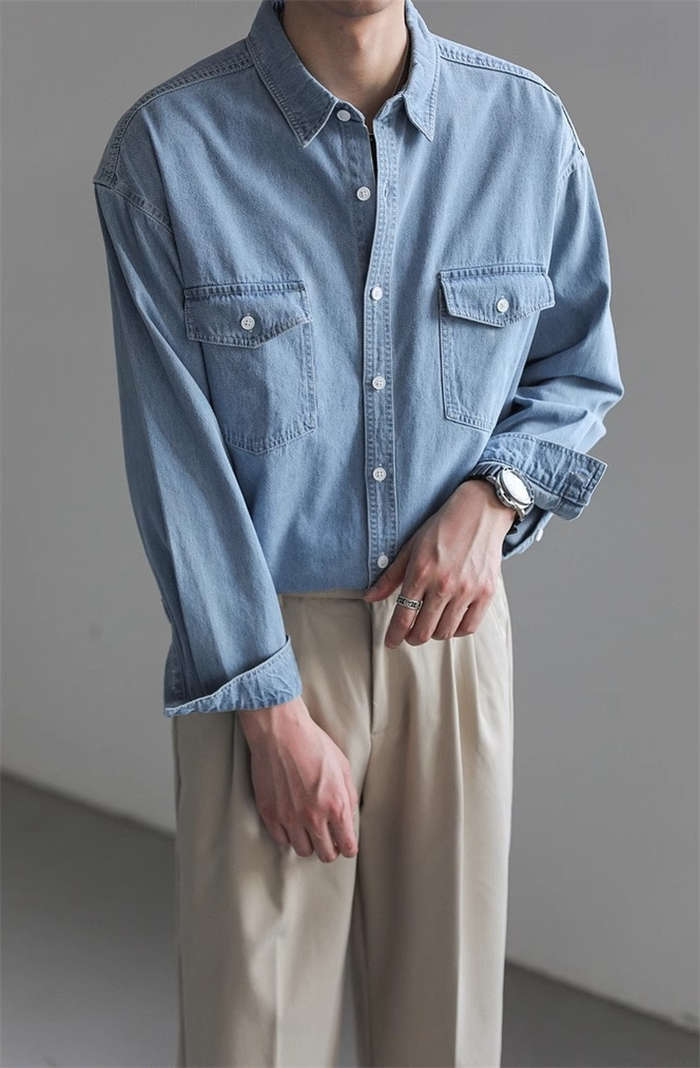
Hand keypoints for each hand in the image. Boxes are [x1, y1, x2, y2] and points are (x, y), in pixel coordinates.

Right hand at [239, 697, 358, 862]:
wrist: (279, 732)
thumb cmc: (313, 744)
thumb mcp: (343, 766)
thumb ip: (349, 796)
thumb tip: (349, 817)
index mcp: (336, 805)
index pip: (348, 846)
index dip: (348, 847)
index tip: (345, 844)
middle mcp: (313, 817)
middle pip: (325, 854)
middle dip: (330, 849)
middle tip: (328, 838)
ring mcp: (289, 818)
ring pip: (303, 851)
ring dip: (309, 843)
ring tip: (308, 829)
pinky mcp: (269, 813)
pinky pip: (281, 840)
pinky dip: (288, 836)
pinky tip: (291, 823)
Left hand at [362, 479, 514, 647]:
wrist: (480, 512)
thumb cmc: (442, 528)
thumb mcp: (410, 548)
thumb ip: (390, 576)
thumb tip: (369, 598)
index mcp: (421, 572)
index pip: (403, 616)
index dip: (394, 635)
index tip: (391, 642)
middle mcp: (443, 584)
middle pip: (423, 631)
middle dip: (412, 637)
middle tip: (410, 634)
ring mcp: (467, 590)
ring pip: (445, 632)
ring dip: (434, 633)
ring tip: (431, 624)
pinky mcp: (486, 593)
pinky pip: (469, 627)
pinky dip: (457, 630)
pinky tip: (451, 621)